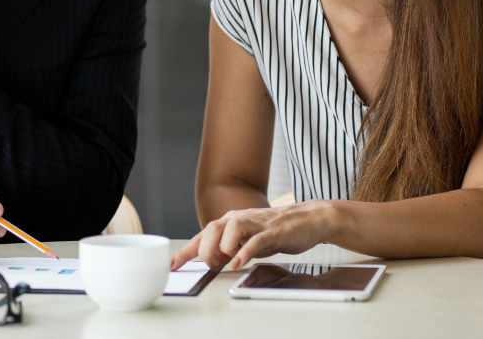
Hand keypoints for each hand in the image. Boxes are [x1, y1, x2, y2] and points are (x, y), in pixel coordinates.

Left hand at [169, 201, 337, 270]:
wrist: (309, 219)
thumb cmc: (278, 231)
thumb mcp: (249, 240)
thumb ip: (233, 248)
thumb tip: (217, 260)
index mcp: (232, 221)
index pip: (204, 234)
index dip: (187, 249)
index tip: (173, 263)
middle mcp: (241, 218)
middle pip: (212, 228)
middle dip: (205, 249)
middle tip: (211, 264)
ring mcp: (257, 223)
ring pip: (230, 229)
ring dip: (223, 247)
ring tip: (225, 261)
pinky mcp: (273, 231)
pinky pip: (255, 240)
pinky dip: (244, 251)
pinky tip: (238, 262)